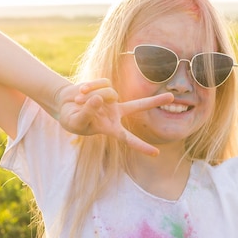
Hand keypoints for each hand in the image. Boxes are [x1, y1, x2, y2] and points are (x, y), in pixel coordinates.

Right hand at [55, 78, 173, 155]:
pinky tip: (81, 92)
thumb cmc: (72, 119)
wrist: (64, 104)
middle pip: (138, 106)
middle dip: (154, 101)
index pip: (128, 139)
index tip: (156, 154)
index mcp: (111, 128)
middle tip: (172, 97)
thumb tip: (99, 99)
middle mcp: (115, 113)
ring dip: (90, 96)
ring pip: (108, 93)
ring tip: (79, 101)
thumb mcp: (76, 121)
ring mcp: (112, 99)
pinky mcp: (105, 86)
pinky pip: (102, 83)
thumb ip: (87, 113)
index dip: (141, 146)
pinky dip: (90, 87)